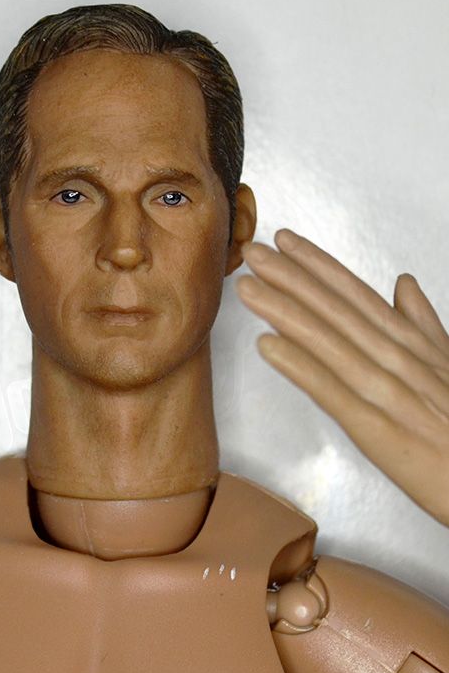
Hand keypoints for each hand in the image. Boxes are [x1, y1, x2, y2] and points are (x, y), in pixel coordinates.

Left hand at [236, 228, 448, 526]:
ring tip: (249, 289)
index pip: (357, 294)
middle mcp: (399, 360)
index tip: (285, 241)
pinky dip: (300, 366)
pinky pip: (333, 392)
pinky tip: (267, 346)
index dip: (318, 265)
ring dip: (285, 312)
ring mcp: (390, 393)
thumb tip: (403, 282)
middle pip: (337, 310)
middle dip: (292, 277)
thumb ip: (423, 324)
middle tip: (252, 252)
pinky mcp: (379, 432)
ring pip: (330, 342)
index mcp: (412, 345)